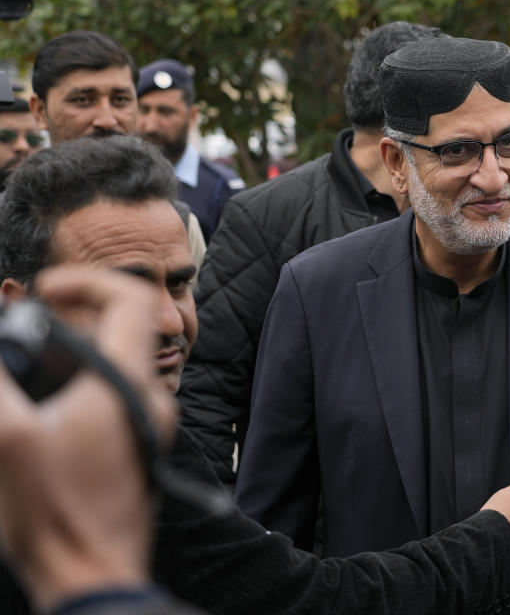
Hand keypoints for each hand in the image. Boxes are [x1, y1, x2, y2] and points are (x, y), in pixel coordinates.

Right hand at [0, 267, 176, 609]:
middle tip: (18, 337)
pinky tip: (34, 411)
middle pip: (115, 330)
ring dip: (63, 357)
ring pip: (109, 364)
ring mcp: (146, 423)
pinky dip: (72, 387)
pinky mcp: (135, 445)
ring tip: (19, 377)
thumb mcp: (6, 437)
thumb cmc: (56, 514)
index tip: (47, 290)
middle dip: (63, 322)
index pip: (133, 301)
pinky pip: (108, 396)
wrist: (92, 576)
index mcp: (128, 384)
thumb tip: (0, 344)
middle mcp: (148, 398)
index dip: (89, 280)